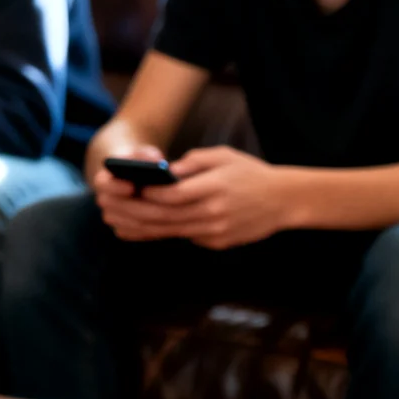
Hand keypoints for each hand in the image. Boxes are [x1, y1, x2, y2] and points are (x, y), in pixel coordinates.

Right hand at [90, 144, 168, 238]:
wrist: (134, 177)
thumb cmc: (140, 162)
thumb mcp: (143, 153)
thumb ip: (147, 154)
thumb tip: (157, 161)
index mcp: (103, 180)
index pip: (103, 184)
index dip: (116, 187)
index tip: (132, 186)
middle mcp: (104, 200)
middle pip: (116, 208)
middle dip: (139, 209)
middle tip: (161, 209)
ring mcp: (112, 217)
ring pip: (126, 224)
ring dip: (147, 222)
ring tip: (170, 218)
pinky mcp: (122, 229)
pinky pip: (134, 234)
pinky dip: (150, 231)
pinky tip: (168, 226)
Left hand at [96, 145, 289, 248]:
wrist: (284, 201)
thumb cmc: (250, 173)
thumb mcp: (223, 156)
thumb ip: (193, 162)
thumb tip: (166, 171)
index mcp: (215, 189)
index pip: (174, 195)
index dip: (150, 193)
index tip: (132, 187)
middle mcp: (214, 213)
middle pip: (167, 216)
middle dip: (136, 212)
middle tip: (114, 206)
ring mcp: (217, 231)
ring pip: (172, 231)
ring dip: (143, 226)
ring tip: (119, 220)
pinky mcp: (218, 242)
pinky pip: (186, 236)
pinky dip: (164, 232)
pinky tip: (142, 227)